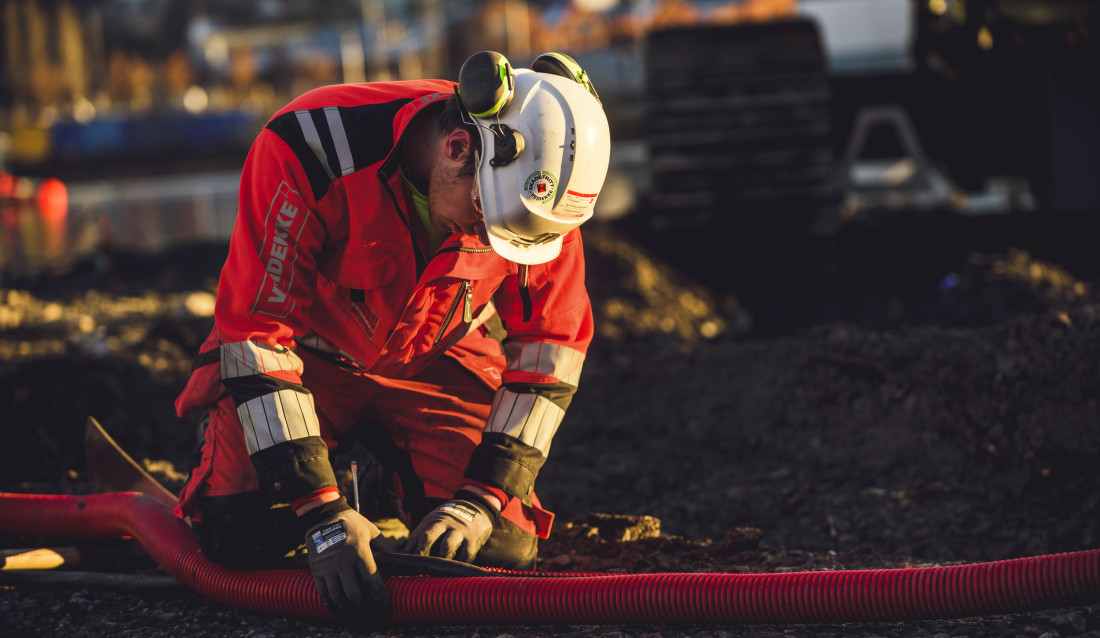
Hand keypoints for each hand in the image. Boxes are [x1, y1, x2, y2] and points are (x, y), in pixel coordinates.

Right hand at [302, 498, 389, 615]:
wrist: (324, 516)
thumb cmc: (351, 523)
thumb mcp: (371, 530)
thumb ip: (384, 547)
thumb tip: (397, 561)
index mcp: (360, 551)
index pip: (372, 580)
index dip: (380, 597)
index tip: (385, 607)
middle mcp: (343, 561)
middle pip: (354, 594)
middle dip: (364, 607)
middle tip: (371, 613)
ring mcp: (328, 567)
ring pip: (338, 597)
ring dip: (348, 609)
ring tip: (356, 614)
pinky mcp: (317, 570)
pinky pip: (323, 593)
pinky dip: (331, 605)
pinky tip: (339, 609)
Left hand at [406, 491, 498, 562]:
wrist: (477, 508)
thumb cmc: (450, 520)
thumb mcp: (435, 520)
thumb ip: (422, 533)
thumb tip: (406, 553)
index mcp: (433, 519)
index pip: (418, 534)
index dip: (412, 549)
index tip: (409, 561)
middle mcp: (445, 523)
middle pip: (428, 536)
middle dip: (421, 553)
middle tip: (419, 565)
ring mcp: (460, 531)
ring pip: (446, 546)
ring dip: (440, 559)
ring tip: (437, 568)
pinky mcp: (473, 539)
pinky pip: (465, 554)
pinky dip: (459, 563)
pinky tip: (454, 567)